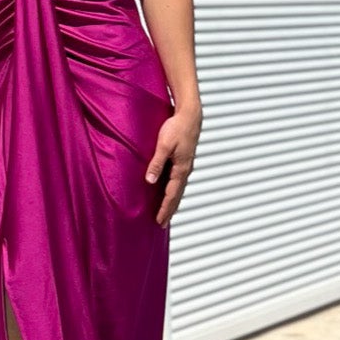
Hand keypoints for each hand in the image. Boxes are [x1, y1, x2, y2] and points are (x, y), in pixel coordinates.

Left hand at [145, 107, 199, 227]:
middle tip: (162, 223)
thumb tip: (150, 181)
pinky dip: (174, 190)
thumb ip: (157, 163)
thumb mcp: (163, 145)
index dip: (165, 208)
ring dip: (172, 202)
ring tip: (166, 212)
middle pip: (177, 195)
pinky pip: (178, 181)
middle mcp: (185, 170)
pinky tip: (169, 191)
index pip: (171, 194)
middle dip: (169, 210)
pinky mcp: (184, 160)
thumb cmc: (177, 128)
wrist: (190, 115)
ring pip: (178, 189)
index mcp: (181, 169)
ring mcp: (185, 166)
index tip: (159, 220)